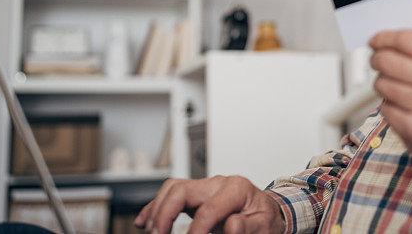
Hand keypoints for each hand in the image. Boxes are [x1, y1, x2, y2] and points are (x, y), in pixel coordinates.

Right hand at [134, 175, 285, 233]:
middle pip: (182, 190)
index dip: (196, 231)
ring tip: (152, 232)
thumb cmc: (264, 219)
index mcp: (237, 188)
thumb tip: (231, 225)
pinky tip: (144, 222)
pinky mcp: (197, 195)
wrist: (267, 212)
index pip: (208, 209)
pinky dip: (155, 207)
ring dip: (157, 210)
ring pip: (172, 189)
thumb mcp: (263, 225)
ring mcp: (206, 187)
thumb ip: (248, 226)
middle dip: (165, 214)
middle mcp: (218, 183)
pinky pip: (171, 194)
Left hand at [369, 29, 411, 170]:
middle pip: (388, 60)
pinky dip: (389, 105)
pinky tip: (402, 106)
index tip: (375, 41)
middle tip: (377, 61)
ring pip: (382, 84)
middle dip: (377, 59)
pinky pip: (385, 108)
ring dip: (383, 83)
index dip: (384, 38)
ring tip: (395, 86)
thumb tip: (389, 40)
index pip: (405, 39)